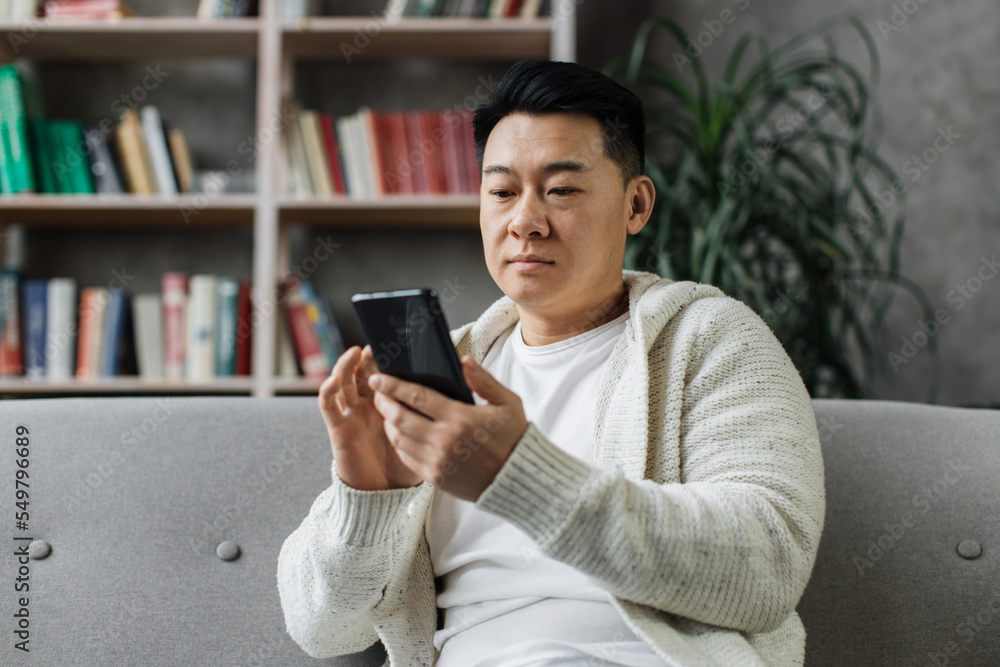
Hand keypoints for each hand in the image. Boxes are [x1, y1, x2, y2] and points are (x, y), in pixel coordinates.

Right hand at [318, 345, 423, 490]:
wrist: (384, 495)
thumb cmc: (406, 467)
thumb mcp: (425, 438)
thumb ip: (435, 416)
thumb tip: (457, 392)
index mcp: (388, 406)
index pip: (386, 376)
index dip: (388, 361)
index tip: (400, 345)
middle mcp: (366, 407)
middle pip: (362, 374)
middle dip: (368, 359)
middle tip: (378, 343)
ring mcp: (350, 416)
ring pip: (343, 383)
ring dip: (345, 366)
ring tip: (356, 352)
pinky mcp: (338, 429)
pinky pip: (328, 406)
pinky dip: (328, 390)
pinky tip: (335, 380)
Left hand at [368, 354, 528, 502]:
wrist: (519, 479)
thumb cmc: (514, 437)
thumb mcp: (507, 402)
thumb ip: (484, 380)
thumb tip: (464, 361)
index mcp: (461, 418)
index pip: (417, 397)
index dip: (393, 385)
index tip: (378, 378)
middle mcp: (445, 440)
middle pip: (400, 417)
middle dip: (383, 402)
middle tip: (377, 392)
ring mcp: (438, 461)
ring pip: (399, 439)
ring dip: (387, 423)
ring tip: (386, 411)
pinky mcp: (436, 478)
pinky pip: (406, 458)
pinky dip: (398, 444)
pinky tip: (399, 433)